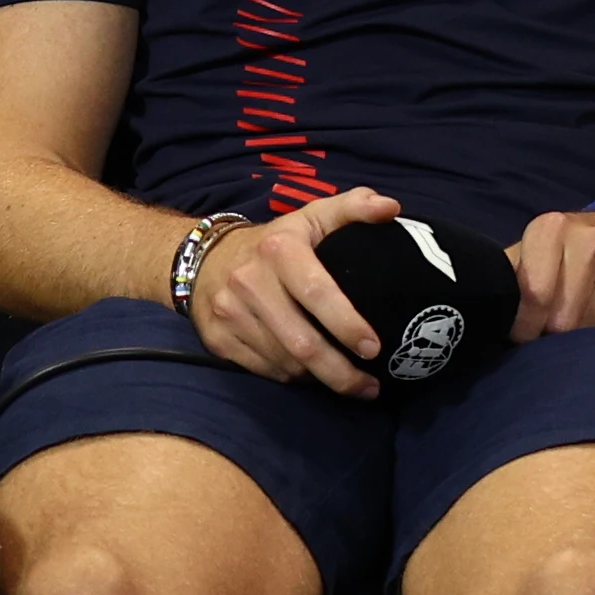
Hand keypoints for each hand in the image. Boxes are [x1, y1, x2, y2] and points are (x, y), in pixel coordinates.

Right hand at [188, 187, 404, 395]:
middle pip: (302, 343)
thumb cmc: (274, 242)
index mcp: (279, 250)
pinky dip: (293, 378)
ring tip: (348, 380)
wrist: (204, 258)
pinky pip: (265, 371)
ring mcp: (230, 314)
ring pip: (286, 363)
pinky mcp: (218, 340)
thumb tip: (390, 207)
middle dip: (340, 372)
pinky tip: (311, 374)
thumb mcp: (311, 216)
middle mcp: (250, 282)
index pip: (317, 292)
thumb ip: (353, 208)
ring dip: (320, 378)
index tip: (374, 348)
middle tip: (370, 387)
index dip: (347, 324)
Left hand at [508, 207, 594, 341]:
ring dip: (584, 334)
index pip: (534, 295)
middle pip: (564, 319)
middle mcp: (591, 236)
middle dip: (553, 334)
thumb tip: (483, 311)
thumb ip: (510, 276)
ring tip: (579, 319)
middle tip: (551, 330)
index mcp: (552, 228)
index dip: (525, 326)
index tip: (523, 335)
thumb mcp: (535, 250)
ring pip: (594, 326)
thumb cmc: (572, 247)